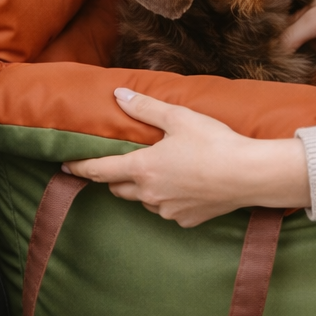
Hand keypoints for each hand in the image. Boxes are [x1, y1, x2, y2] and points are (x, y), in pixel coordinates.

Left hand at [64, 88, 310, 226]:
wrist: (249, 174)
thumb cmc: (215, 143)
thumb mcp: (179, 118)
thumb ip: (145, 108)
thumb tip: (119, 95)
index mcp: (143, 168)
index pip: (99, 170)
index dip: (80, 167)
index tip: (65, 166)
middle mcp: (150, 194)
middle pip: (118, 188)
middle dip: (116, 177)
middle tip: (124, 162)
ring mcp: (168, 211)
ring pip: (144, 201)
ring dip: (144, 188)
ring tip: (164, 171)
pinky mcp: (187, 220)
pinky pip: (168, 210)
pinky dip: (169, 199)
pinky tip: (186, 185)